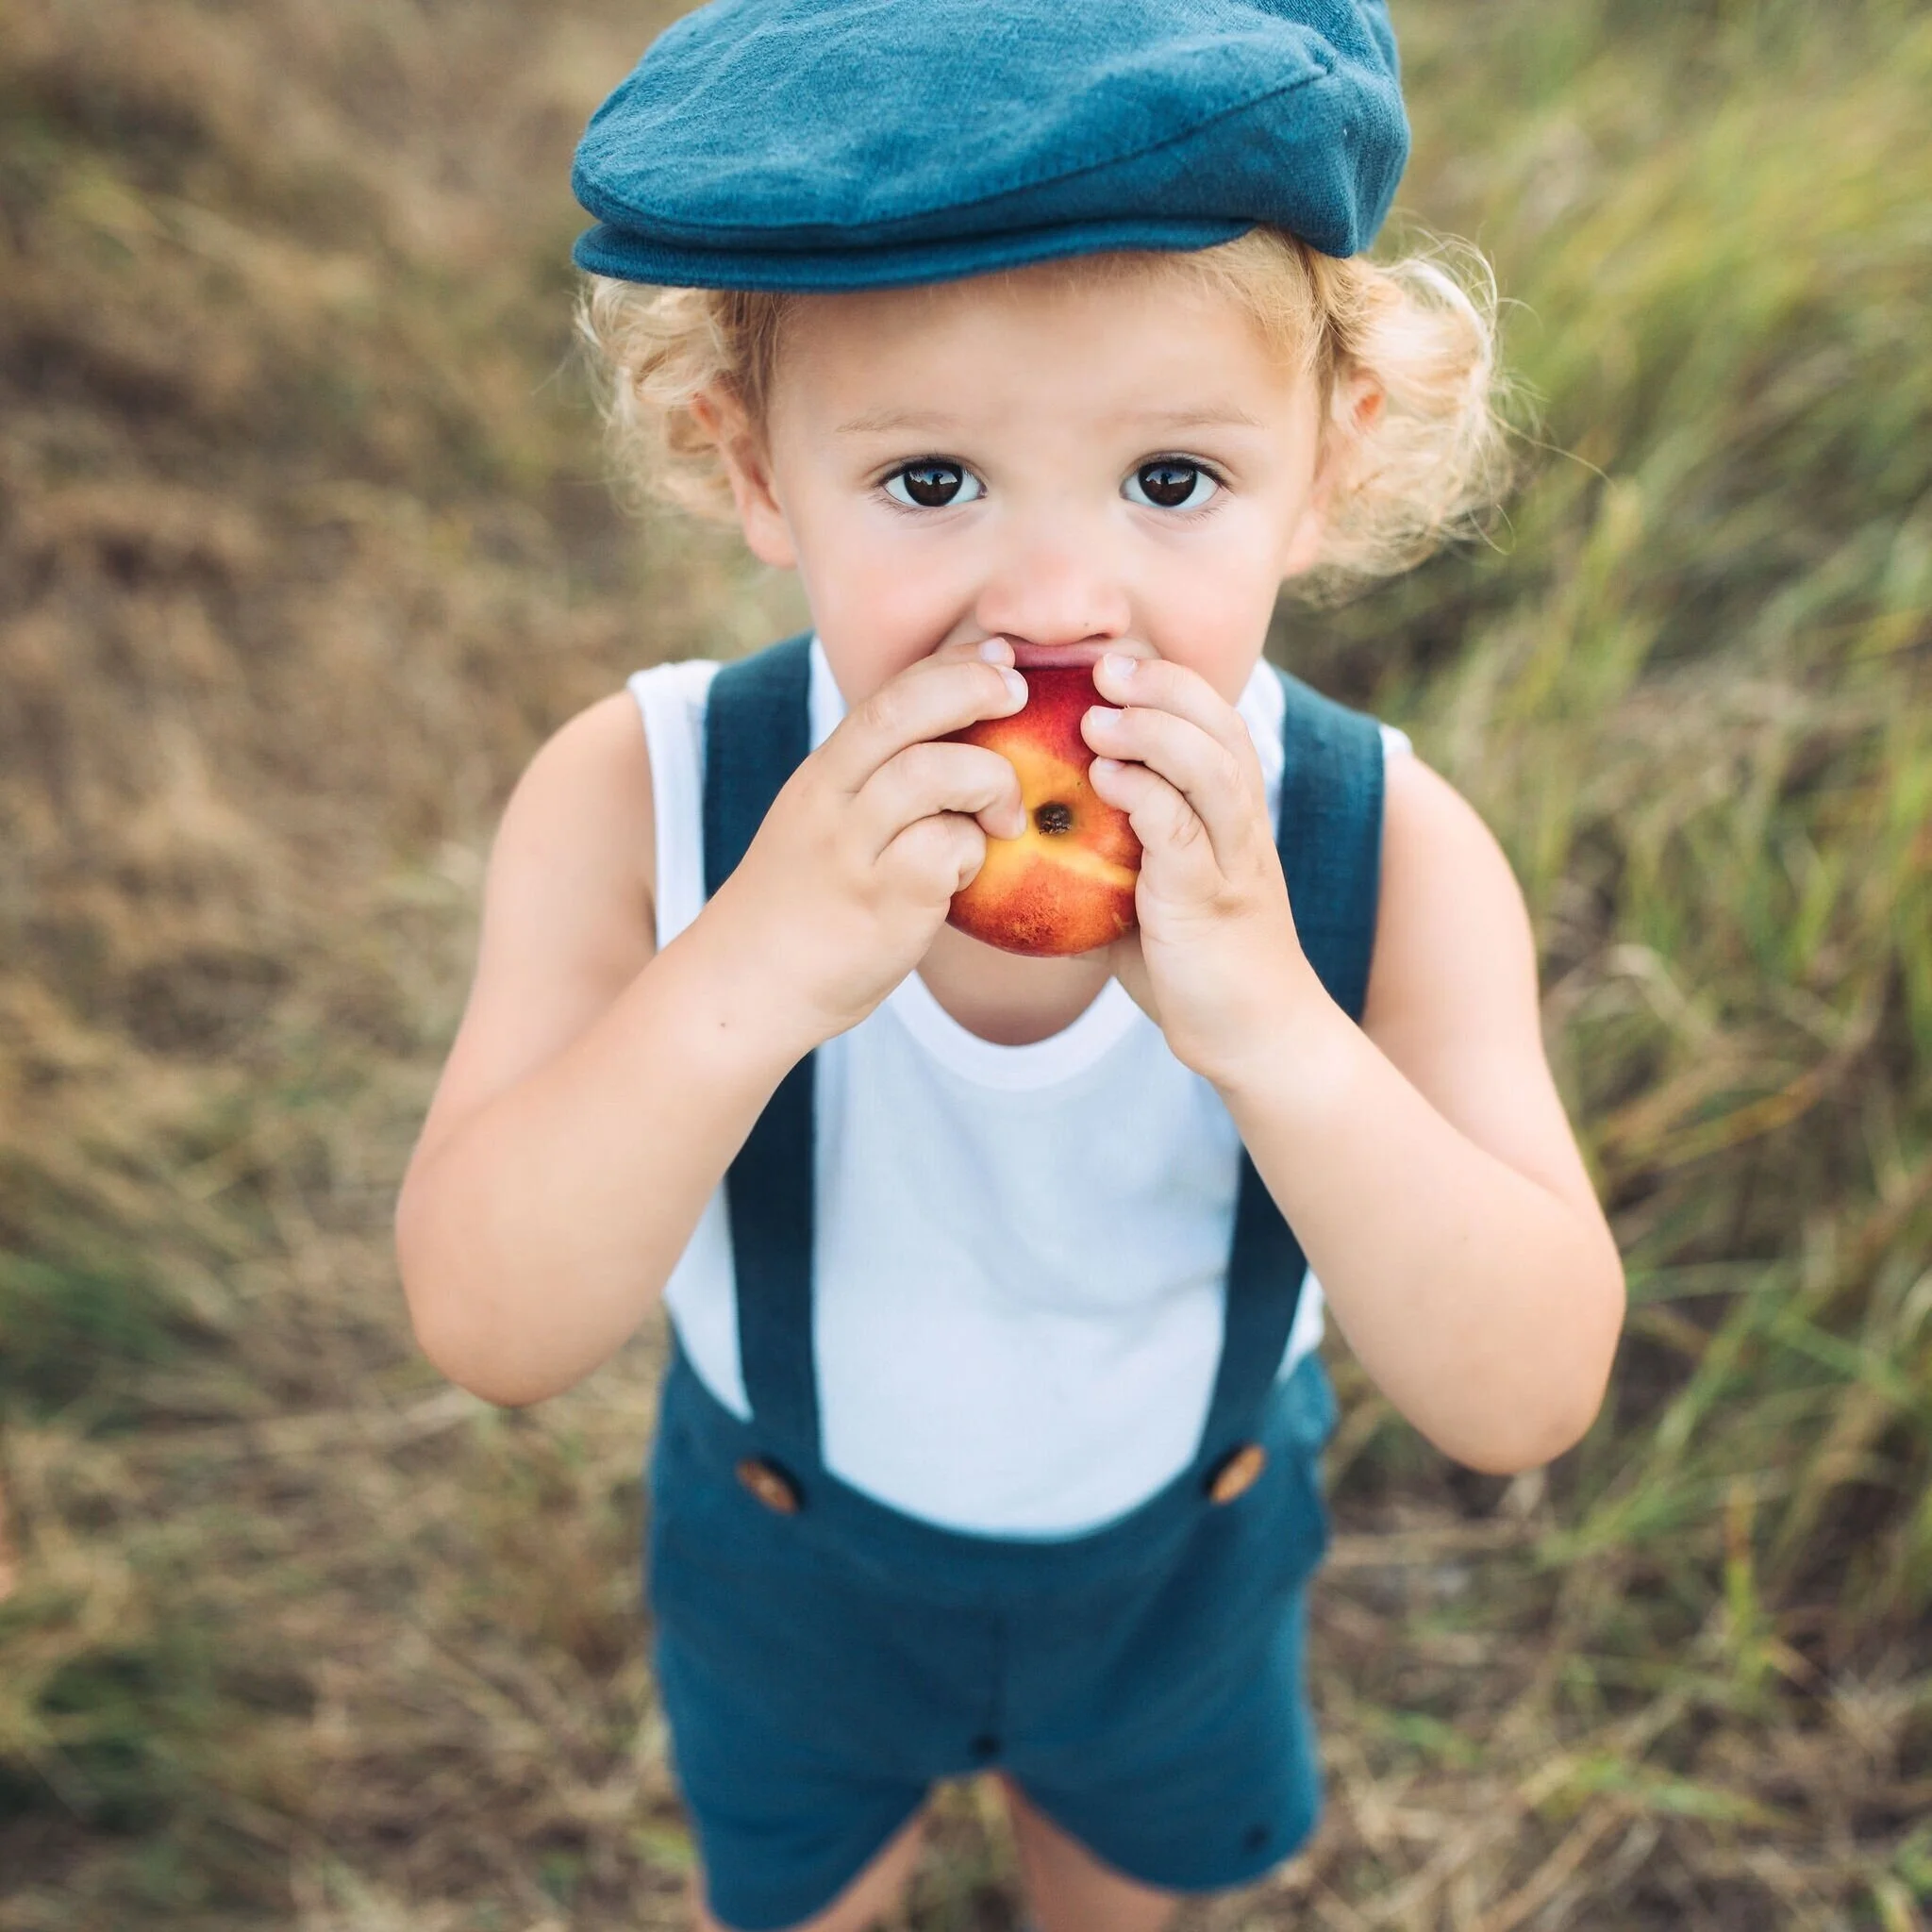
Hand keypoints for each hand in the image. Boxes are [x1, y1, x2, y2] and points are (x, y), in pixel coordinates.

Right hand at [698, 639, 1028, 1050]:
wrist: (745, 988)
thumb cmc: (803, 909)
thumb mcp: (826, 827)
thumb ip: (876, 786)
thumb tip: (963, 745)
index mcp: (822, 775)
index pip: (888, 693)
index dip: (952, 665)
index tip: (1002, 657)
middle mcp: (830, 802)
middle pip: (900, 711)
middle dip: (971, 688)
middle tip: (1020, 697)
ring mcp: (852, 851)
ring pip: (931, 773)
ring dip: (989, 781)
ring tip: (1006, 817)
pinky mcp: (881, 902)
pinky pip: (945, 850)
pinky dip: (972, 852)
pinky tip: (966, 875)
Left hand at [1083, 652, 1328, 1086]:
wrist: (1258, 1040)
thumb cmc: (1195, 972)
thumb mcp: (1143, 905)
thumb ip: (1101, 868)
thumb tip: (1022, 849)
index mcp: (1230, 815)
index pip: (1212, 723)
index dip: (1168, 685)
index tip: (1111, 663)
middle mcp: (1241, 826)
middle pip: (1219, 728)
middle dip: (1164, 687)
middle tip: (1103, 665)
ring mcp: (1233, 862)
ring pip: (1211, 771)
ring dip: (1155, 732)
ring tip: (1096, 715)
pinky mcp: (1213, 902)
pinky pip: (1184, 834)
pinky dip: (1147, 797)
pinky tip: (1105, 779)